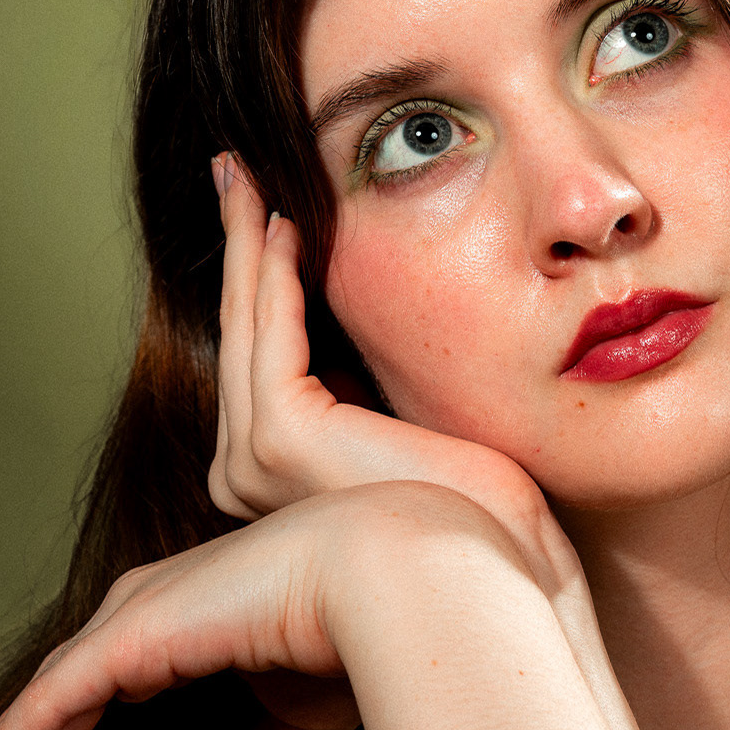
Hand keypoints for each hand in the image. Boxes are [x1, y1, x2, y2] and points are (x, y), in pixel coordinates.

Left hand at [0, 497, 367, 729]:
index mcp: (183, 619)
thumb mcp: (302, 712)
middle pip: (50, 707)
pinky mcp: (132, 635)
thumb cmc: (362, 633)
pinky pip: (52, 705)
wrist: (392, 577)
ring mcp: (134, 616)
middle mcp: (144, 609)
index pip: (91, 699)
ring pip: (39, 711)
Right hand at [209, 157, 568, 592]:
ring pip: (248, 322)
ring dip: (246, 240)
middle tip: (234, 168)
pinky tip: (282, 219)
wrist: (495, 561)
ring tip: (245, 172)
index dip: (262, 278)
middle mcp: (244, 474)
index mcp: (273, 476)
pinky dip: (273, 271)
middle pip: (243, 331)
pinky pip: (271, 332)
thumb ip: (373, 388)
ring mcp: (252, 460)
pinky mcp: (279, 438)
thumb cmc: (472, 512)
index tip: (269, 212)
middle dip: (239, 244)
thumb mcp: (408, 428)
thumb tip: (371, 336)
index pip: (264, 353)